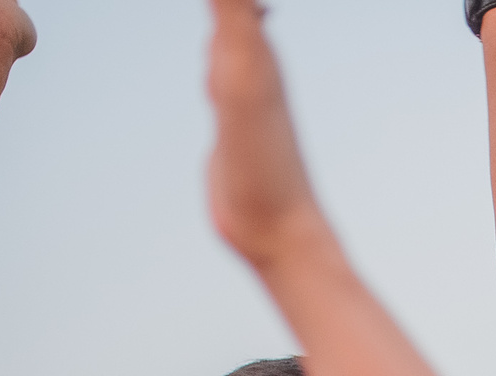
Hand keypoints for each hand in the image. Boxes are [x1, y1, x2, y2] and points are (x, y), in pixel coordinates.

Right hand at [203, 0, 331, 271]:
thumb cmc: (265, 165)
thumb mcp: (243, 82)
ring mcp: (245, 86)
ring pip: (230, 21)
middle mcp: (254, 59)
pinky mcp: (235, 116)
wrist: (281, 233)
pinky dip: (216, 38)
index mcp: (254, 47)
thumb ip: (235, 22)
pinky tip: (215, 48)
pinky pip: (221, 62)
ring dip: (224, 2)